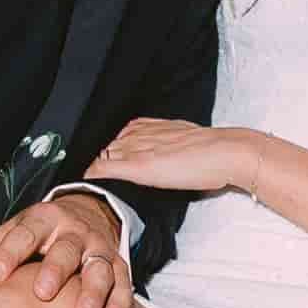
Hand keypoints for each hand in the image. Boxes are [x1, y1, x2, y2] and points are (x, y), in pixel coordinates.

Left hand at [0, 190, 135, 307]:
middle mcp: (73, 231)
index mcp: (42, 220)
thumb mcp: (13, 236)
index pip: (23, 235)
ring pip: (98, 267)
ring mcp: (97, 247)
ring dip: (93, 290)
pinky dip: (120, 303)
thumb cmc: (38, 235)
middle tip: (43, 293)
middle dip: (55, 270)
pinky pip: (123, 283)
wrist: (85, 213)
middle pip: (65, 249)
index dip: (8, 255)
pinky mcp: (118, 264)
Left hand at [87, 117, 262, 196]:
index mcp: (147, 126)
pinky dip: (93, 175)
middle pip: (103, 144)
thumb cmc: (212, 150)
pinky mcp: (140, 166)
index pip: (114, 136)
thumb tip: (163, 157)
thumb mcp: (181, 138)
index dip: (104, 149)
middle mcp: (138, 133)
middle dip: (93, 157)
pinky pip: (106, 169)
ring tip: (81, 180)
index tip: (97, 160)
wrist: (226, 151)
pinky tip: (85, 182)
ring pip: (101, 154)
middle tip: (84, 172)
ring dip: (91, 166)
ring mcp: (137, 148)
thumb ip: (164, 144)